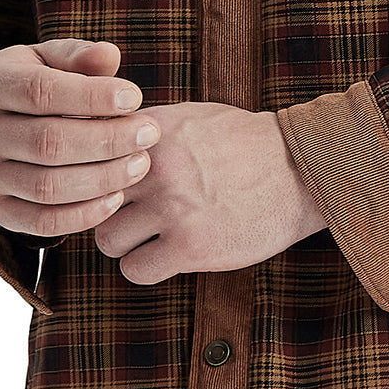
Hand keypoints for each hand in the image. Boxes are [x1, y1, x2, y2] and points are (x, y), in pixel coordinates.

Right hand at [0, 38, 160, 238]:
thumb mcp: (50, 59)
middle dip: (108, 140)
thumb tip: (109, 55)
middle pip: (48, 143)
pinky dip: (85, 215)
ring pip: (48, 187)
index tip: (135, 98)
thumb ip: (79, 56)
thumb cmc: (37, 84)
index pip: (40, 92)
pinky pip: (43, 223)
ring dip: (103, 178)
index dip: (92, 96)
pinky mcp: (0, 210)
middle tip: (149, 133)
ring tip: (141, 163)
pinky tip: (117, 197)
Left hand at [93, 102, 327, 283]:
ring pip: (107, 240)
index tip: (113, 187)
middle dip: (107, 213)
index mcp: (151, 132)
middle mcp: (155, 167)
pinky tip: (169, 256)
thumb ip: (145, 131)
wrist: (300, 170)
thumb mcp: (191, 117)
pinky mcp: (190, 245)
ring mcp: (172, 207)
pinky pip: (136, 271)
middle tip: (133, 218)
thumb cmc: (247, 144)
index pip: (88, 158)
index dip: (94, 177)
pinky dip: (147, 268)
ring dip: (126, 245)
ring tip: (152, 239)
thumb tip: (101, 142)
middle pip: (90, 201)